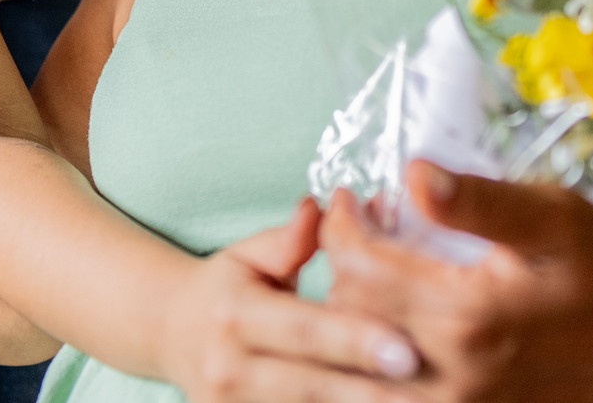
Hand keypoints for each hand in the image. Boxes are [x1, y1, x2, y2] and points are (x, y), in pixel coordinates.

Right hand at [159, 199, 422, 402]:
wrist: (168, 334)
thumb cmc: (225, 288)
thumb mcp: (249, 255)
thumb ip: (288, 239)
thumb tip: (320, 208)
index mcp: (235, 314)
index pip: (303, 329)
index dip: (354, 340)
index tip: (407, 350)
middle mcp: (228, 368)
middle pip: (310, 385)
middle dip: (369, 392)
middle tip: (424, 393)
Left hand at [322, 163, 592, 402]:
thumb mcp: (559, 222)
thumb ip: (482, 203)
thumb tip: (414, 173)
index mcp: (468, 318)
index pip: (360, 266)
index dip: (343, 224)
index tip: (352, 198)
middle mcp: (451, 375)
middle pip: (349, 317)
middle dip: (342, 264)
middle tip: (361, 228)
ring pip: (361, 367)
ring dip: (352, 316)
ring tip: (371, 274)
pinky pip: (391, 395)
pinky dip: (376, 361)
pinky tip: (394, 325)